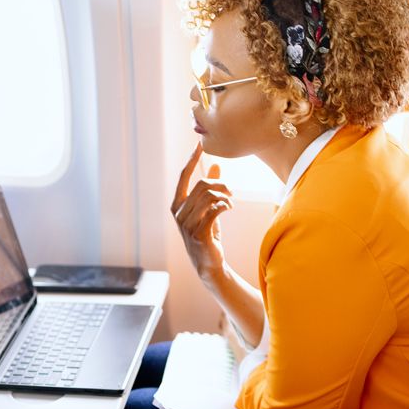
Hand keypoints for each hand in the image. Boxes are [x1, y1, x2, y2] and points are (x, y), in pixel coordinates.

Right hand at [170, 143, 232, 280]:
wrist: (209, 263)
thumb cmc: (207, 235)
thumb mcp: (207, 210)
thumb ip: (209, 189)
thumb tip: (215, 165)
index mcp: (177, 205)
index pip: (183, 177)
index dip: (191, 160)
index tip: (199, 145)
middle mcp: (178, 214)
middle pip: (201, 185)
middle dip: (220, 184)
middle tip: (231, 191)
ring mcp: (187, 225)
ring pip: (208, 197)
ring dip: (224, 196)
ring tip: (231, 202)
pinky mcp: (199, 233)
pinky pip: (213, 210)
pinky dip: (224, 205)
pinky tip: (229, 207)